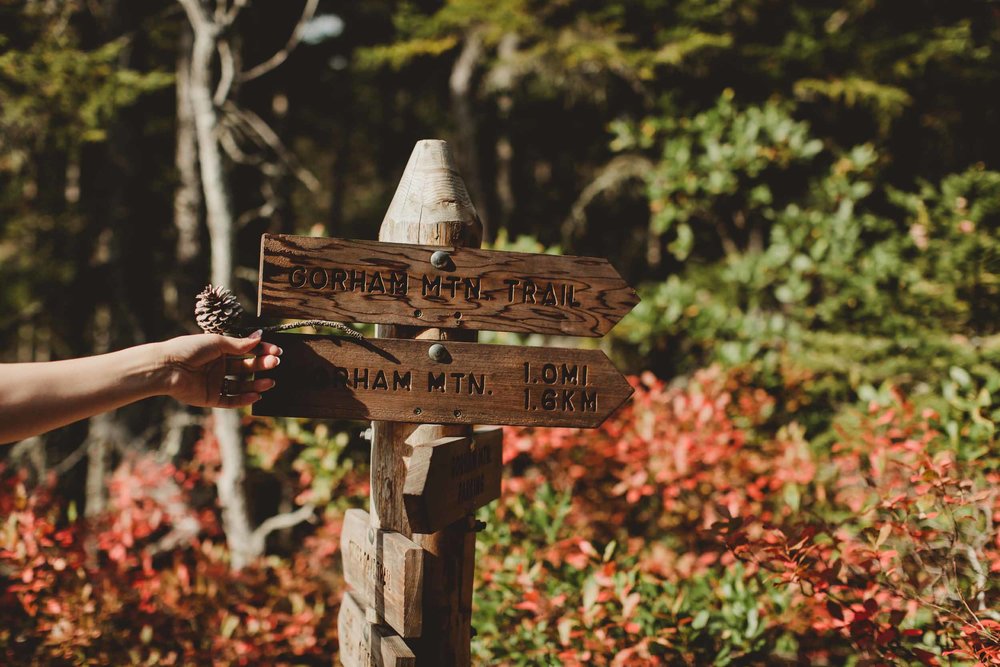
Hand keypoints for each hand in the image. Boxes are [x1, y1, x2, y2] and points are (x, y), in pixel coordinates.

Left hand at [159, 331, 280, 407]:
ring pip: (241, 385)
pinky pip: (230, 400)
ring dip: (256, 383)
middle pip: (246, 367)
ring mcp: (215, 383)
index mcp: (220, 351)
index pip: (246, 351)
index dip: (261, 351)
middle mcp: (219, 367)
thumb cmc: (189, 349)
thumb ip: (240, 344)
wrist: (167, 367)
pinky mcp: (210, 398)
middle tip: (275, 363)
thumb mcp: (218, 343)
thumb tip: (260, 336)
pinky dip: (243, 399)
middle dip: (261, 365)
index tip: (276, 350)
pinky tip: (256, 395)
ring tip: (270, 382)